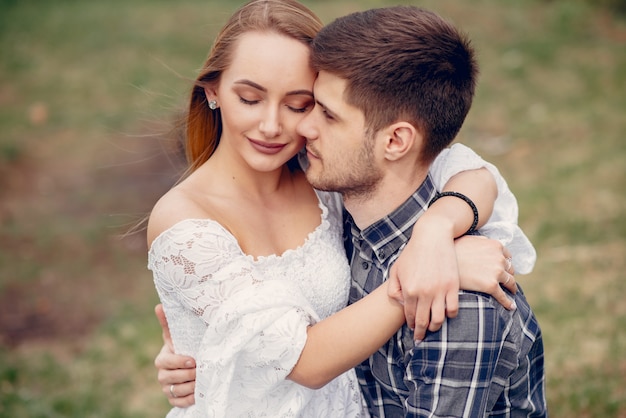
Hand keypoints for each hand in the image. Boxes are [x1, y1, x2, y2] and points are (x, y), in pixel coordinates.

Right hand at [154, 304, 196, 406]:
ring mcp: (167, 388)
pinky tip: (199, 392)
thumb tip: (159, 305)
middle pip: (171, 378)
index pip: (165, 362)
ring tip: (202, 379)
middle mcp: (162, 375)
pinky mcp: (174, 399)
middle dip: (188, 375)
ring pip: (177, 391)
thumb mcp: (177, 336)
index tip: (193, 360)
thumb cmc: (183, 346)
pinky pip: (180, 402)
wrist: (190, 364)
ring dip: (191, 386)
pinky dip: (190, 398)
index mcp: (162, 359)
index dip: (178, 362)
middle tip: (201, 370)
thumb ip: (169, 323)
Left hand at [387, 221, 459, 341]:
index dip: (411, 326)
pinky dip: (450, 315)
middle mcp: (424, 293)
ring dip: (435, 327)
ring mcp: (439, 290)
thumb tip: (401, 304)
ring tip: (434, 328)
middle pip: (423, 322)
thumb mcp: (396, 269)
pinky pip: (453, 309)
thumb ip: (393, 288)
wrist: (432, 237)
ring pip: (439, 319)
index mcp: (408, 290)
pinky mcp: (453, 286)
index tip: (413, 330)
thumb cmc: (412, 253)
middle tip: (421, 337)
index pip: (409, 316)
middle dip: (421, 333)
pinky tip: (446, 314)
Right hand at [454, 236, 517, 307]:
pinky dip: (508, 302)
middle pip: (510, 270)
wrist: (442, 263)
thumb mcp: (469, 239)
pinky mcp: (491, 286)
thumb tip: (486, 241)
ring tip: (511, 293)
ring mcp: (496, 272)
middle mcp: (499, 258)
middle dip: (508, 275)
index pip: (508, 257)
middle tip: (507, 282)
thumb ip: (482, 240)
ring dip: (511, 288)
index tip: (504, 269)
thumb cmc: (453, 250)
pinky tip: (511, 306)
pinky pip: (503, 297)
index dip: (506, 264)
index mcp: (496, 246)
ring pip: (510, 283)